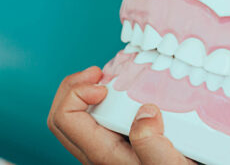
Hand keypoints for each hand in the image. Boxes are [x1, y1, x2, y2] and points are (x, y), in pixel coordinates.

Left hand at [48, 66, 200, 164]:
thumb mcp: (169, 163)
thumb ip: (152, 142)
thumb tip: (144, 112)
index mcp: (102, 154)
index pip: (64, 118)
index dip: (76, 93)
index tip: (104, 86)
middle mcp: (96, 152)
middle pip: (61, 116)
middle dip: (74, 87)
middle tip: (99, 74)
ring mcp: (104, 147)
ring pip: (74, 117)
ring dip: (85, 91)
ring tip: (109, 79)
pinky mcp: (115, 142)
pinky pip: (91, 118)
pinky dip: (100, 99)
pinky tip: (122, 93)